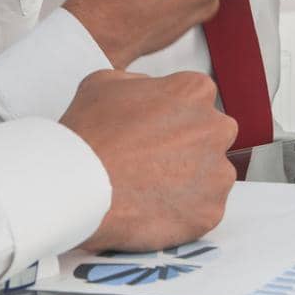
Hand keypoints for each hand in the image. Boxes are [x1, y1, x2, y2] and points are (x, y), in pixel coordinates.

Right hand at [61, 70, 237, 250]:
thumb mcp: (106, 81)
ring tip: (150, 188)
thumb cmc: (88, 135)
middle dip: (190, 146)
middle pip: (212, 135)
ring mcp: (216, 173)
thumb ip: (141, 82)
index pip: (197, 99)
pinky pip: (204, 211)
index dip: (173, 116)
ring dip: (189, 181)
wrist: (78, 188)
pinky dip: (184, 212)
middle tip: (154, 160)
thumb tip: (149, 90)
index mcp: (194, 91)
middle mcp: (215, 128)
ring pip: (212, 175)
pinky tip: (153, 209)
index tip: (155, 130)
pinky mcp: (210, 212)